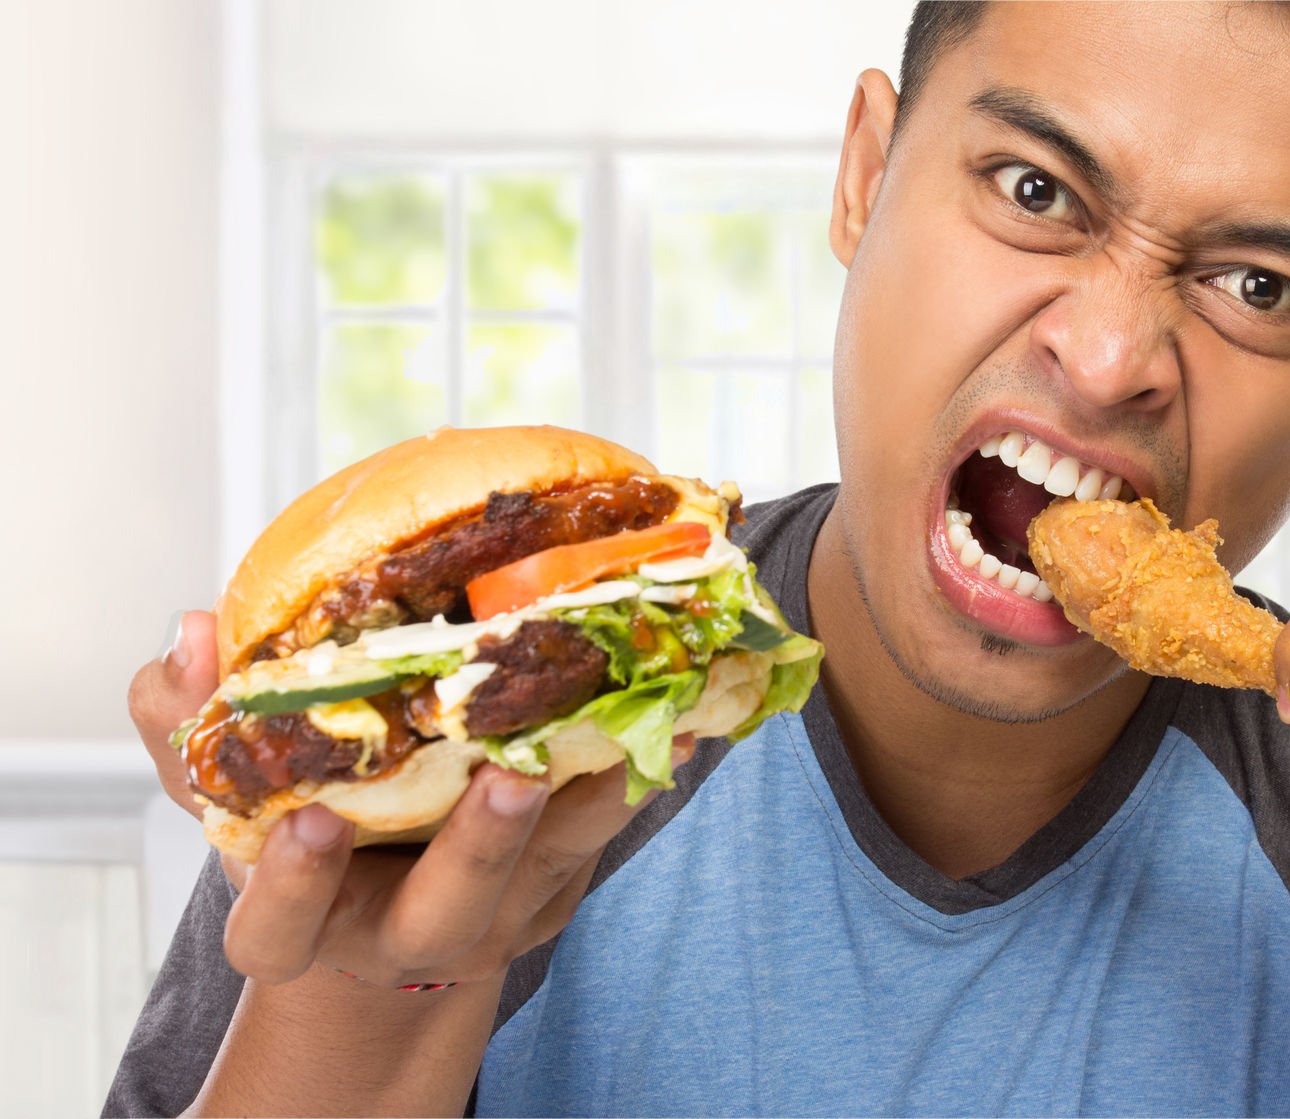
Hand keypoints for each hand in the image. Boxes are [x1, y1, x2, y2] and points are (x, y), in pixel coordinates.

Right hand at [126, 606, 692, 988]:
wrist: (394, 917)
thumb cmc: (313, 836)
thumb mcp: (233, 798)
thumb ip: (191, 727)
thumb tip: (189, 633)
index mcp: (310, 925)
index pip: (280, 932)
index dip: (294, 886)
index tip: (310, 823)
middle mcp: (408, 934)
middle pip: (445, 913)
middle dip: (479, 848)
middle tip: (510, 775)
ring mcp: (496, 915)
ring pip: (547, 869)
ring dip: (590, 799)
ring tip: (632, 727)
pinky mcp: (559, 886)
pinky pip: (605, 832)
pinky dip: (642, 774)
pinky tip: (681, 721)